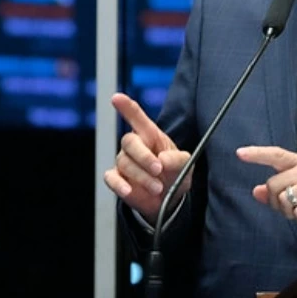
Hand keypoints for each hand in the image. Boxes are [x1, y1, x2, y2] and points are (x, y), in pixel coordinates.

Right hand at [103, 93, 191, 223]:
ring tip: (158, 188)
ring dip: (142, 176)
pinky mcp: (117, 179)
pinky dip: (119, 185)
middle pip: (129, 141)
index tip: (116, 98)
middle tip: (158, 169)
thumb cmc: (175, 174)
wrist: (169, 199)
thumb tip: (163, 159)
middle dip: (144, 156)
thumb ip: (178, 160)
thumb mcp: (185, 164)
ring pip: (125, 163)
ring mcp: (124, 162)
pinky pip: (111, 178)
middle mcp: (135, 146)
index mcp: (150, 135)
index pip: (137, 117)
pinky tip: (129, 191)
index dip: (126, 107)